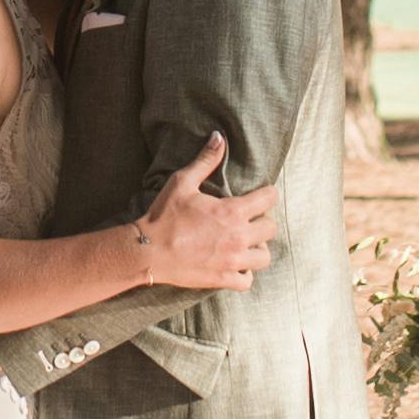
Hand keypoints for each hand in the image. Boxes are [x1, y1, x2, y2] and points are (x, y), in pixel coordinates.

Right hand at [131, 147, 277, 297]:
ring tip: (246, 243)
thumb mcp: (182, 182)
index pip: (269, 199)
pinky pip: (248, 281)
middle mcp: (238, 236)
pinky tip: (235, 264)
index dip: (266, 194)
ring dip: (258, 248)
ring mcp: (233, 260)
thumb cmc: (164, 215)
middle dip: (263, 221)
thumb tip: (219, 137)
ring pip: (265, 257)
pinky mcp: (223, 279)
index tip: (260, 196)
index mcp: (232, 211)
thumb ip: (205, 160)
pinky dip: (245, 274)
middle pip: (271, 228)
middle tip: (249, 220)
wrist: (148, 251)